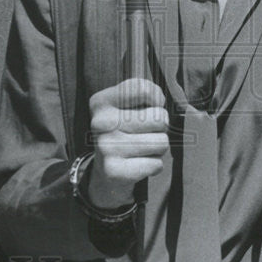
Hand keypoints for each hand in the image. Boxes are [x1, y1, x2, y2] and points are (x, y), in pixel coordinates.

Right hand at [87, 78, 168, 208]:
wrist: (105, 168)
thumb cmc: (125, 128)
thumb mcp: (129, 102)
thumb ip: (147, 91)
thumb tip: (158, 101)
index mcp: (101, 102)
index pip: (143, 90)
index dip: (155, 99)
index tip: (147, 107)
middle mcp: (100, 123)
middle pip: (160, 118)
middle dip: (159, 127)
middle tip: (144, 133)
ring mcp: (105, 147)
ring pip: (162, 142)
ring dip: (158, 147)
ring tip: (141, 148)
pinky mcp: (114, 171)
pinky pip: (157, 164)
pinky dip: (154, 165)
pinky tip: (138, 163)